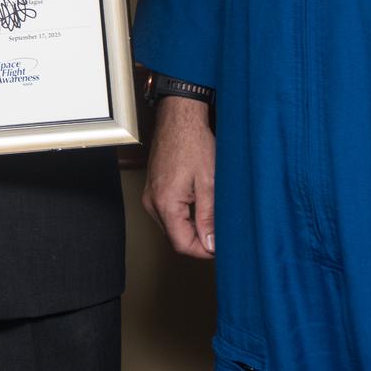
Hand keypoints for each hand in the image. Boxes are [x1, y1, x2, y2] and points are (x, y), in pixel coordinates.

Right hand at [140, 95, 214, 258]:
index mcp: (166, 203)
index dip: (203, 251)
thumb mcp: (209, 183)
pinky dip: (183, 216)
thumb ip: (209, 217)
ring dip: (191, 229)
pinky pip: (167, 213)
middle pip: (175, 238)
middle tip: (220, 232)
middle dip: (198, 240)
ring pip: (171, 227)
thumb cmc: (194, 143)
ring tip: (211, 217)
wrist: (179, 118)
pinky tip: (199, 205)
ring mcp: (150, 196)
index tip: (220, 247)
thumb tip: (210, 244)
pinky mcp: (153, 189)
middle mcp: (152, 202)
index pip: (182, 244)